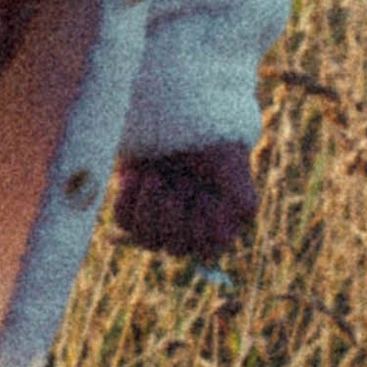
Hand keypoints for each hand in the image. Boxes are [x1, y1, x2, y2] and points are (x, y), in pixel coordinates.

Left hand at [112, 140, 256, 262]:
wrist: (176, 116)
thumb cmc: (210, 140)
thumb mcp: (232, 164)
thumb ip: (242, 199)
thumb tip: (229, 232)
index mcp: (218, 228)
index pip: (209, 249)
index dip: (204, 224)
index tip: (206, 195)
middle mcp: (188, 233)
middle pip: (175, 248)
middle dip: (176, 209)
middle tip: (183, 180)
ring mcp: (158, 224)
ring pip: (147, 239)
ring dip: (150, 206)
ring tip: (156, 176)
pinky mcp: (133, 209)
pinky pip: (124, 220)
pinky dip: (129, 197)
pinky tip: (136, 175)